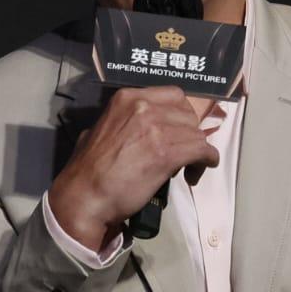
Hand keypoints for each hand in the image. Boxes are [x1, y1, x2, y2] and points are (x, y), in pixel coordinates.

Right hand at [47, 87, 221, 251]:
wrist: (85, 196)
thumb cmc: (88, 170)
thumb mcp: (99, 131)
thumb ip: (123, 122)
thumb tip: (137, 129)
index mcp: (127, 98)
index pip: (173, 95)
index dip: (181, 115)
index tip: (178, 130)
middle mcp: (144, 107)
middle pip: (188, 114)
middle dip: (188, 133)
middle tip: (181, 152)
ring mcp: (157, 128)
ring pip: (196, 134)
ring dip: (196, 151)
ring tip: (186, 169)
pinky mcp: (167, 153)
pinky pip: (202, 150)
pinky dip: (205, 162)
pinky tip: (196, 173)